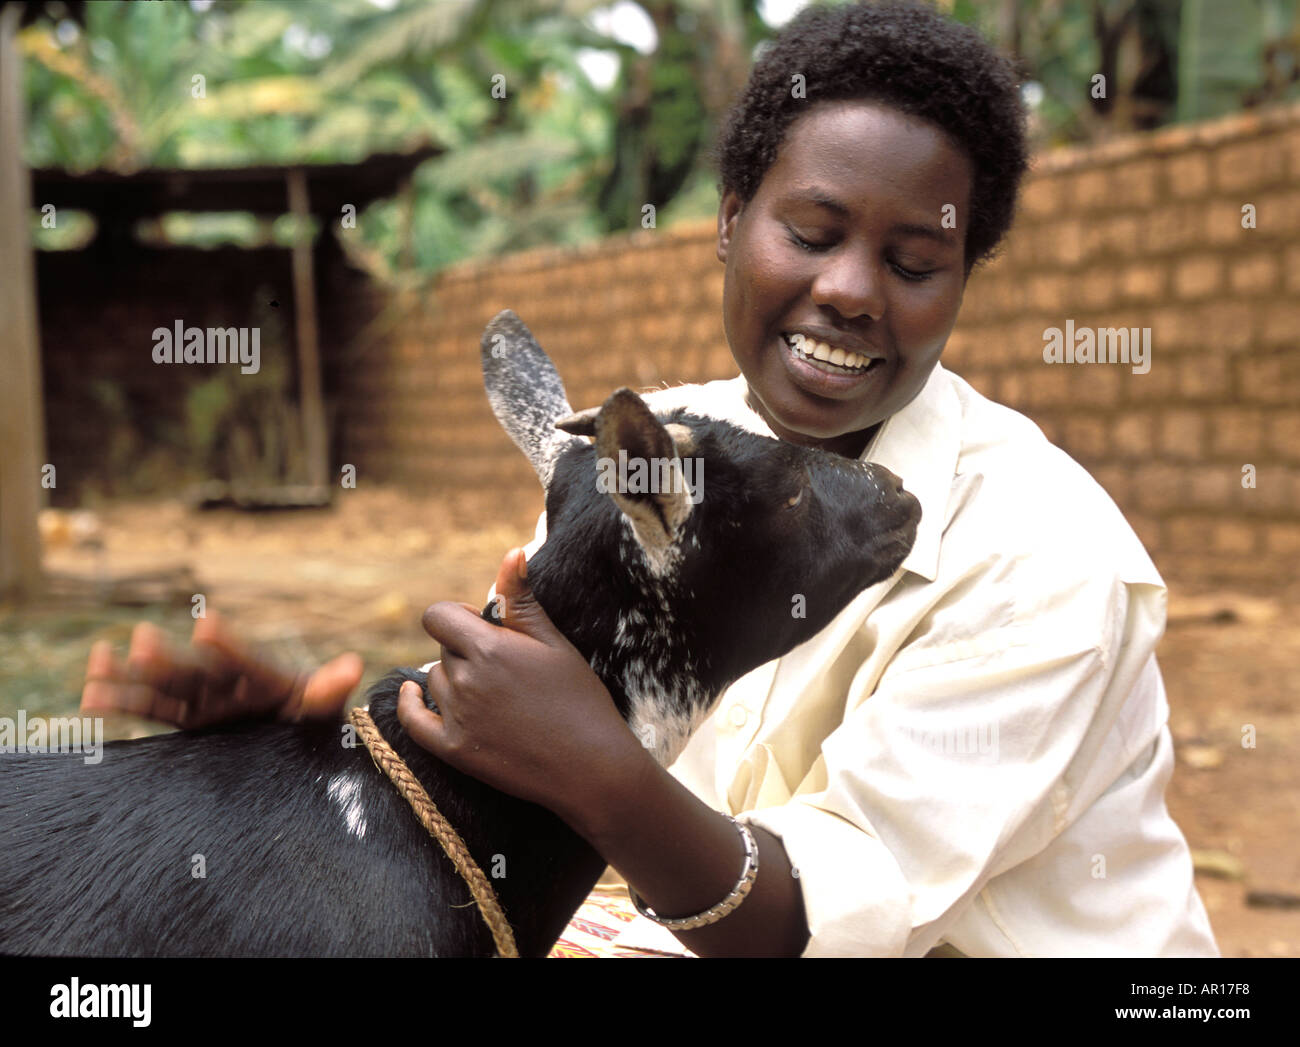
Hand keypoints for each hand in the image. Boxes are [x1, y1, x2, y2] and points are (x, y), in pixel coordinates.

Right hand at [80, 611, 362, 729]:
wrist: (301, 731)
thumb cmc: (315, 712)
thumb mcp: (325, 705)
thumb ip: (330, 688)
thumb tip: (353, 666)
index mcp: (262, 675)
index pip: (245, 660)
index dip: (230, 645)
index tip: (209, 624)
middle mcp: (227, 683)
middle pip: (195, 672)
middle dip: (170, 659)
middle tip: (143, 640)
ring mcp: (204, 701)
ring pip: (164, 688)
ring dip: (131, 676)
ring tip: (98, 661)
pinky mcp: (189, 721)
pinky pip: (153, 711)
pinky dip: (123, 703)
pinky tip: (89, 694)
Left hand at [397, 548, 652, 826]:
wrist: (592, 767)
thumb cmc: (580, 700)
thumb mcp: (555, 644)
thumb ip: (523, 601)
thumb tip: (511, 553)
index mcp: (490, 648)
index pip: (439, 615)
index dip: (458, 616)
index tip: (482, 626)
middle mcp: (466, 681)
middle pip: (444, 649)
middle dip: (466, 650)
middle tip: (506, 669)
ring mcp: (457, 718)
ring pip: (435, 680)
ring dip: (454, 679)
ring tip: (496, 694)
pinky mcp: (454, 750)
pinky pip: (413, 721)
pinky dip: (409, 703)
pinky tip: (412, 692)